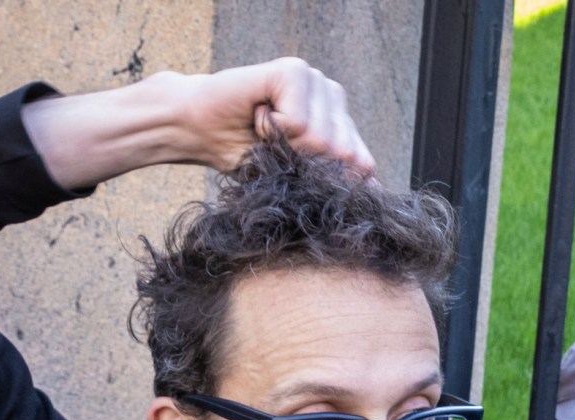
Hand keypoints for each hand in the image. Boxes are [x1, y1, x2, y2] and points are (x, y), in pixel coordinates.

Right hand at [23, 58, 372, 190]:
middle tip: (273, 147)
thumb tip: (377, 193)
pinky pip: (298, 122)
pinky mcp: (293, 71)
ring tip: (263, 130)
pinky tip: (257, 116)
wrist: (196, 132)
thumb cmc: (244, 154)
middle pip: (344, 157)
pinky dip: (271, 130)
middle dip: (303, 165)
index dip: (325, 181)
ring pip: (322, 140)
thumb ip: (335, 180)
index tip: (291, 169)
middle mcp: (333, 95)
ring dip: (283, 147)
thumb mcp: (295, 177)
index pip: (362, 165)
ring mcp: (316, 80)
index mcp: (340, 121)